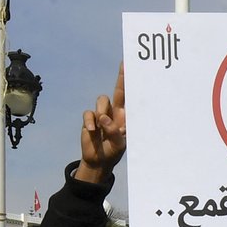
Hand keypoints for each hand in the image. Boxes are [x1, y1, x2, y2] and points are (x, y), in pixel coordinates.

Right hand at [75, 66, 125, 182]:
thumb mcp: (118, 144)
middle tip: (124, 65)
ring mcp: (102, 114)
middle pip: (118, 91)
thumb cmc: (113, 151)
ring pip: (102, 100)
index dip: (133, 87)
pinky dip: (90, 121)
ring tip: (102, 126)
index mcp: (125, 117)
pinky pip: (89, 113)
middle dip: (122, 78)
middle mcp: (114, 112)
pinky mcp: (90, 120)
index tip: (137, 72)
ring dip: (102, 111)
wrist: (98, 160)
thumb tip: (103, 118)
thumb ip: (114, 131)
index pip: (131, 99)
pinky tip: (92, 131)